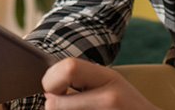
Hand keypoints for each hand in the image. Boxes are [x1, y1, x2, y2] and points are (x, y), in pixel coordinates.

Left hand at [41, 58, 158, 109]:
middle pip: (55, 103)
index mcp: (108, 78)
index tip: (55, 87)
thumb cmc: (126, 104)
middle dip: (52, 104)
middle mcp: (107, 99)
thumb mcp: (109, 82)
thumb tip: (47, 89)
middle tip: (62, 103)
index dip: (52, 79)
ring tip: (81, 109)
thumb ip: (81, 78)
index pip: (67, 68)